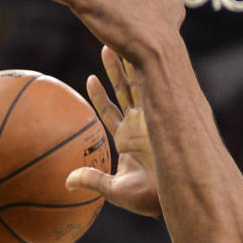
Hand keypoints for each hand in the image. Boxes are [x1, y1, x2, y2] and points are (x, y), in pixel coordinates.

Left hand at [65, 46, 161, 217]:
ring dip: (125, 64)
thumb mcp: (115, 190)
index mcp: (126, 139)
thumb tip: (67, 181)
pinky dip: (141, 73)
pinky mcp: (159, 117)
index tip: (91, 78)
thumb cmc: (147, 200)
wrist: (175, 197)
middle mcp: (138, 125)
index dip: (100, 95)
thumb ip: (93, 179)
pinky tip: (136, 55)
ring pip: (135, 85)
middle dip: (115, 68)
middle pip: (124, 90)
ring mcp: (150, 119)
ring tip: (114, 42)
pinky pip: (147, 89)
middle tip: (106, 43)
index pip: (110, 111)